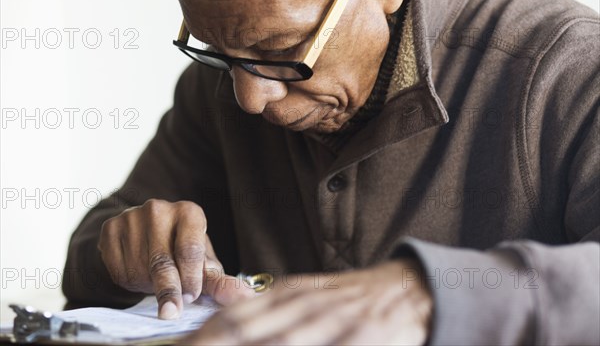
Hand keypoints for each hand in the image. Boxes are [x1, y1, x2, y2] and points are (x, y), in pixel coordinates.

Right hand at [98, 199, 254, 318]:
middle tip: (171, 311)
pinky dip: (127, 279)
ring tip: (155, 282)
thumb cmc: (181, 253)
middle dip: (168, 290)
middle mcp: (159, 209)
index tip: (191, 297)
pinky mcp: (110, 228)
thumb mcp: (202, 265)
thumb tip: (244, 297)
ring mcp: (131, 216)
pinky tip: (136, 272)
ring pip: (139, 267)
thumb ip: (220, 282)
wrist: (142, 240)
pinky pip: (117, 266)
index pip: (190, 248)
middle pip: (162, 260)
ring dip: (147, 285)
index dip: (191, 277)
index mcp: (189, 212)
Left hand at [181, 260, 431, 344]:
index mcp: (288, 295)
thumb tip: (231, 330)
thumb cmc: (349, 299)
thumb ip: (273, 314)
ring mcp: (329, 323)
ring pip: (278, 341)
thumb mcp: (308, 299)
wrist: (405, 289)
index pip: (233, 317)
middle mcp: (301, 307)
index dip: (201, 337)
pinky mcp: (357, 337)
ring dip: (237, 345)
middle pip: (242, 331)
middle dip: (208, 344)